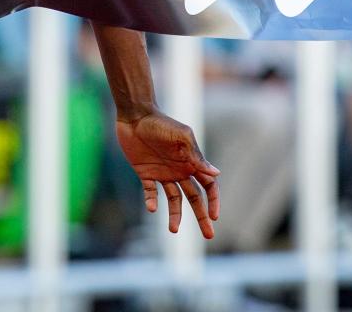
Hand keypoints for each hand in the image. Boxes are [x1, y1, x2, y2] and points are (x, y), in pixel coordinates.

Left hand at [116, 109, 219, 237]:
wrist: (136, 115)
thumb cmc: (161, 123)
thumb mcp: (182, 137)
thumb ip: (196, 156)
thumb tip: (216, 174)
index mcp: (191, 162)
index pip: (208, 186)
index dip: (213, 201)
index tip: (214, 216)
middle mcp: (180, 170)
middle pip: (194, 198)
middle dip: (202, 216)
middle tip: (209, 235)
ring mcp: (163, 173)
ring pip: (174, 200)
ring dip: (175, 215)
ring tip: (173, 230)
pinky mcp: (146, 173)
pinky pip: (151, 192)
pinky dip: (152, 201)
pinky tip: (152, 208)